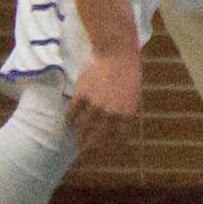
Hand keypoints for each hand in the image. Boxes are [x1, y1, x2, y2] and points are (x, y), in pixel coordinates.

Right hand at [64, 35, 142, 152]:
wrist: (117, 53)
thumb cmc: (128, 72)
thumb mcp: (133, 95)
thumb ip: (125, 112)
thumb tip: (116, 128)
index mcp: (126, 114)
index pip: (116, 138)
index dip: (108, 147)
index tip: (102, 150)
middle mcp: (110, 113)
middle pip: (97, 137)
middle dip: (89, 146)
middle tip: (83, 151)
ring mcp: (95, 104)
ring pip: (82, 127)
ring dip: (78, 136)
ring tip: (76, 140)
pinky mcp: (82, 95)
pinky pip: (72, 113)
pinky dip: (69, 119)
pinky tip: (69, 121)